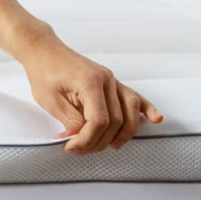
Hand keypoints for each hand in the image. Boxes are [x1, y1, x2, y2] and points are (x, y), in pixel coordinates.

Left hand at [17, 33, 162, 154]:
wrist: (44, 50)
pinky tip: (156, 118)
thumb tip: (80, 139)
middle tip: (79, 149)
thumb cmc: (44, 71)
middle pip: (116, 121)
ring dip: (124, 133)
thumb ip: (70, 120)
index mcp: (91, 83)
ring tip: (112, 146)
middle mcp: (107, 80)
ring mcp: (112, 80)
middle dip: (100, 141)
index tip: (71, 147)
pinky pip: (133, 97)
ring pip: (130, 111)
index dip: (87, 140)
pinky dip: (146, 109)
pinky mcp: (112, 82)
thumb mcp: (50, 100)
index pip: (99, 121)